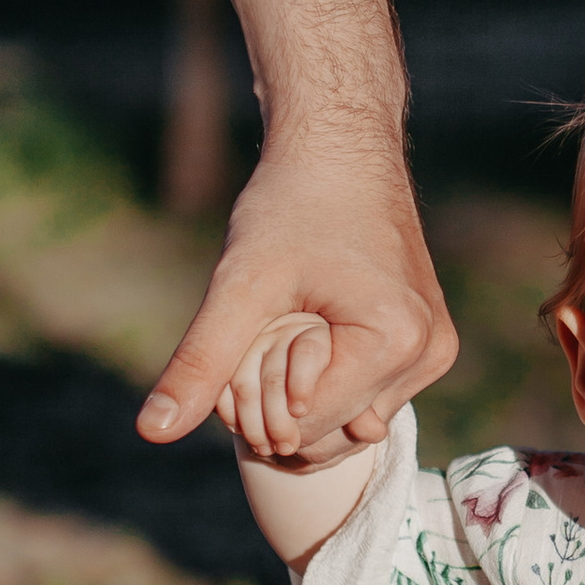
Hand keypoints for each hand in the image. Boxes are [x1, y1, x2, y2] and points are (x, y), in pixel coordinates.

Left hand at [139, 146, 456, 451]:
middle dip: (279, 408)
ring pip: (349, 423)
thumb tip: (150, 432)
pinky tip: (309, 335)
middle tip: (253, 341)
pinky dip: (330, 384)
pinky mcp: (428, 343)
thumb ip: (201, 362)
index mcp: (395, 342)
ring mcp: (434, 351)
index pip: (308, 429)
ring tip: (283, 332)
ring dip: (304, 398)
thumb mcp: (239, 284)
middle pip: (332, 437)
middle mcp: (427, 355)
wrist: (339, 148)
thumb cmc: (291, 204)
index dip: (254, 406)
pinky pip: (369, 397)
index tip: (238, 347)